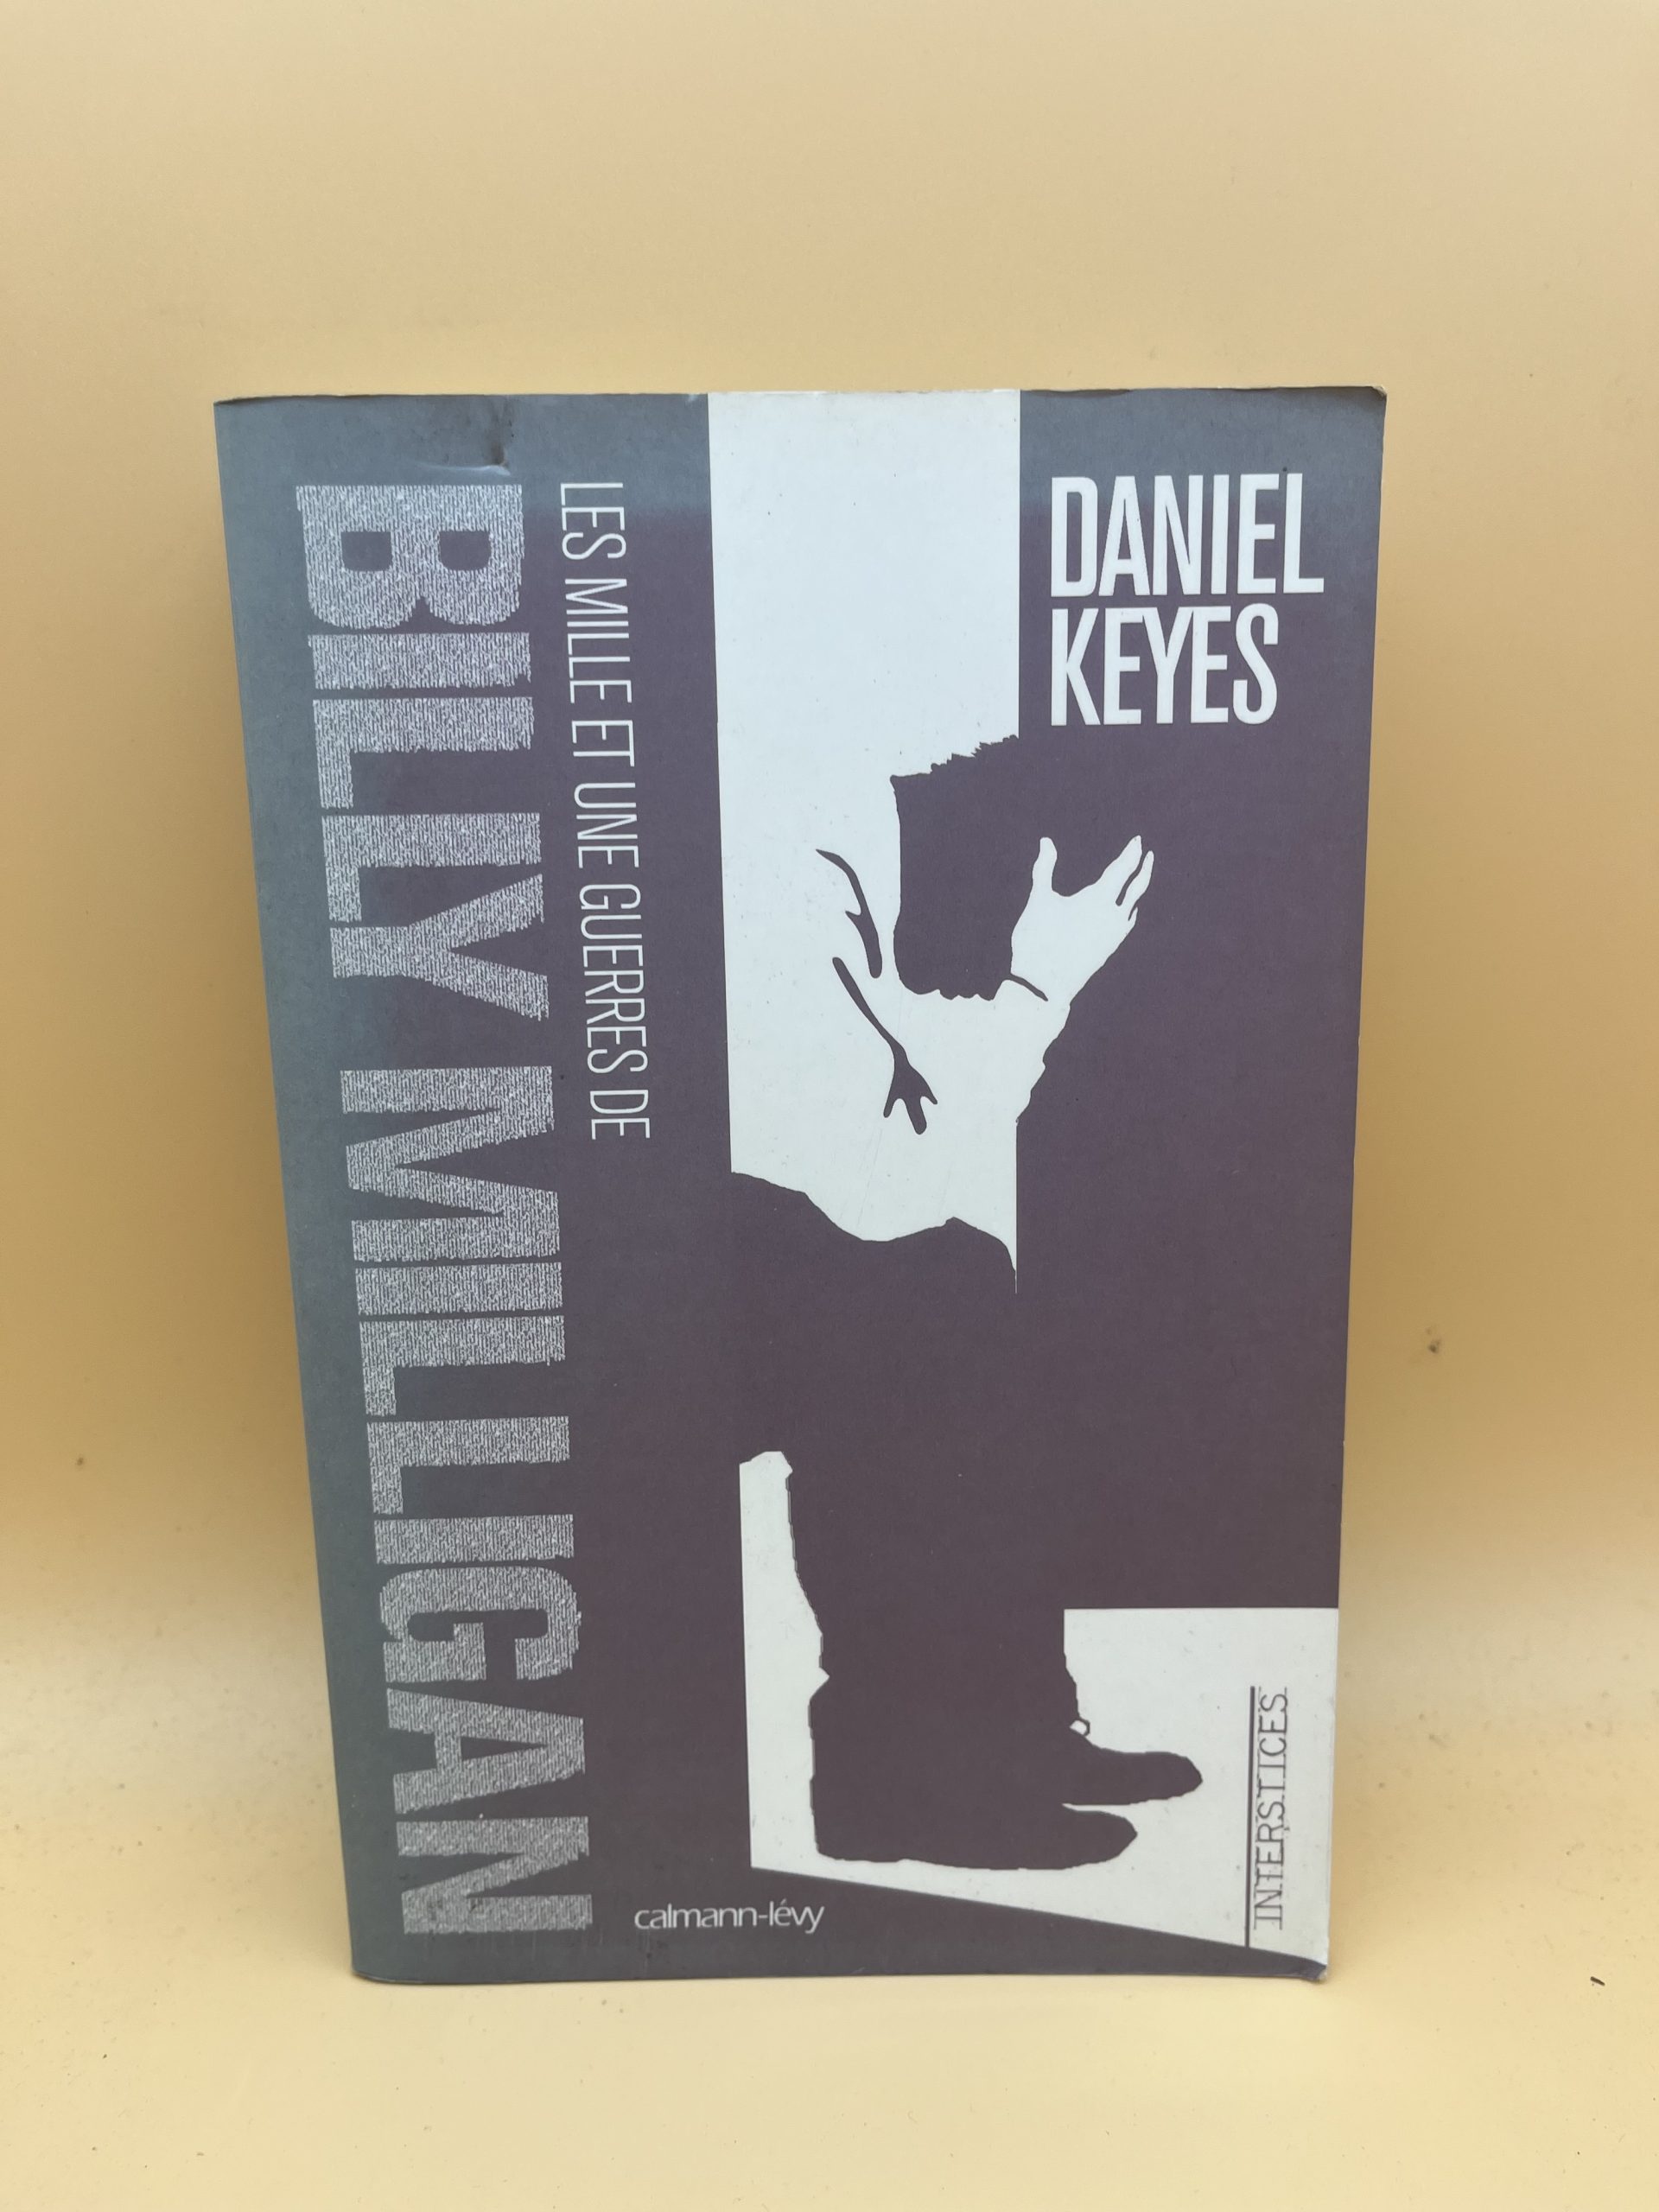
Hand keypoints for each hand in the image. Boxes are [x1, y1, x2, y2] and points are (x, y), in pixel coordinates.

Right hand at [1008, 833, 1153, 1009]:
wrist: (1042, 984)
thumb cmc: (1037, 938)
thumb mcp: (1038, 899)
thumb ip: (1044, 868)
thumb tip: (1046, 841)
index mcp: (1098, 899)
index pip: (1123, 869)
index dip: (1131, 853)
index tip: (1138, 841)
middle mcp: (1113, 916)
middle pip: (1136, 886)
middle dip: (1142, 866)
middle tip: (1145, 852)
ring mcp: (1113, 935)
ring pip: (1133, 905)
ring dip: (1138, 889)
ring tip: (1139, 878)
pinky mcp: (1109, 949)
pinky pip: (1127, 924)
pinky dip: (1130, 911)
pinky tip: (1128, 911)